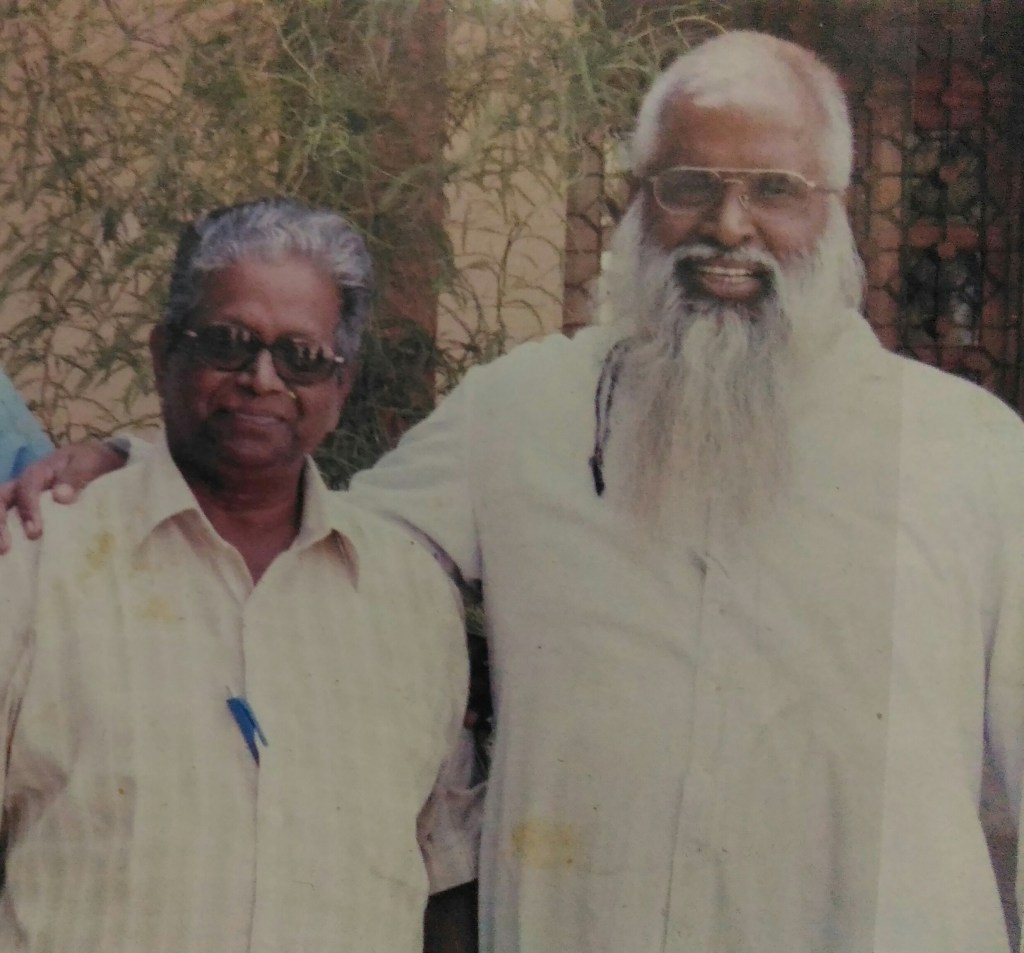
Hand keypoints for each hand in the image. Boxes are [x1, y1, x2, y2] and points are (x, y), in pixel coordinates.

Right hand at [0, 440, 127, 552]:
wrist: (97, 456)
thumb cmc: (90, 461)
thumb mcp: (86, 465)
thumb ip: (74, 479)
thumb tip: (60, 497)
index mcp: (38, 472)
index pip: (26, 490)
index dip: (28, 511)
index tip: (35, 533)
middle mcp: (25, 483)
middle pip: (1, 500)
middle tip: (5, 548)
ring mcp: (25, 495)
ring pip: (2, 509)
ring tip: (4, 553)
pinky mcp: (30, 507)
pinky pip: (13, 518)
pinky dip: (9, 532)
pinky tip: (13, 553)